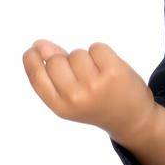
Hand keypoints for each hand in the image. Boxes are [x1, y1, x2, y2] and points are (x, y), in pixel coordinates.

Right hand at [22, 39, 156, 141]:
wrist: (132, 119)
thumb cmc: (97, 104)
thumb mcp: (70, 98)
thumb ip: (53, 74)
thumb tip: (39, 45)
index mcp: (61, 106)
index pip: (37, 76)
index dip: (32, 59)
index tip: (35, 50)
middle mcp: (76, 97)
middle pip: (55, 59)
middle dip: (65, 60)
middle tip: (80, 75)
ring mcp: (95, 84)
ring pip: (77, 53)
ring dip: (86, 58)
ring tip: (97, 75)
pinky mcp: (113, 72)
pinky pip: (96, 47)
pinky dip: (102, 54)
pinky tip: (108, 69)